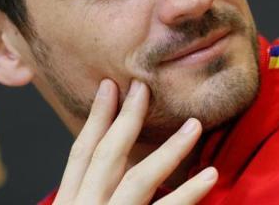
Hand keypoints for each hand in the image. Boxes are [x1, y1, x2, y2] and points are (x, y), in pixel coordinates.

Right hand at [53, 79, 217, 204]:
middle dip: (127, 117)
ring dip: (170, 149)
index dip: (95, 117)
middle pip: (106, 155)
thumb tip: (111, 178)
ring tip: (195, 126)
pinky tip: (209, 175)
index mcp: (68, 203)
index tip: (108, 86)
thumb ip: (89, 198)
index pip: (81, 153)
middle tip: (144, 85)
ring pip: (137, 177)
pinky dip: (187, 193)